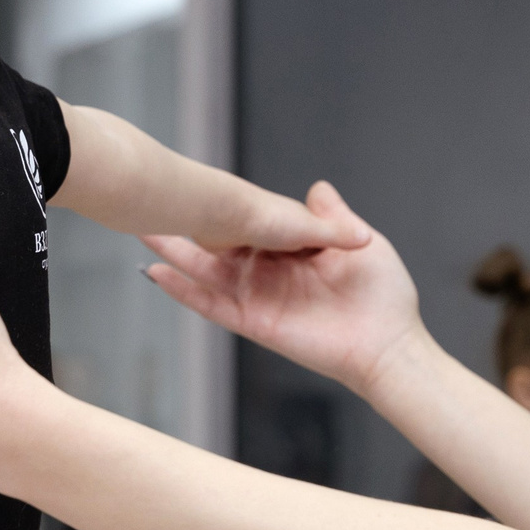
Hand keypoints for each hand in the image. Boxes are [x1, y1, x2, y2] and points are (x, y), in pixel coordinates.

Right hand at [144, 185, 424, 393]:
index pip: (251, 224)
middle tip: (155, 199)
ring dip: (174, 252)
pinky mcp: (253, 320)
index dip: (226, 207)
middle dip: (187, 225)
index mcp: (293, 251)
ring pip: (206, 271)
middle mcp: (269, 272)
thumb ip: (333, 219)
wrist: (388, 345)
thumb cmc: (383, 297)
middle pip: (219, 245)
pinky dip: (183, 291)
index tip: (199, 184)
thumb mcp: (362, 242)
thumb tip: (316, 188)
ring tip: (142, 228)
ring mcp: (258, 296)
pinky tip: (157, 274)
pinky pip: (211, 304)